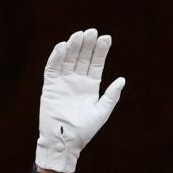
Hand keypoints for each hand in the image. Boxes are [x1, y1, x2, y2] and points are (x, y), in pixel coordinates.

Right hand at [35, 29, 125, 172]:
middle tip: (92, 31)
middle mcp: (77, 81)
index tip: (107, 38)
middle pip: (82, 58)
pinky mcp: (50, 86)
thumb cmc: (85, 130)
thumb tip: (122, 79)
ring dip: (73, 47)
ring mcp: (63, 82)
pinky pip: (52, 68)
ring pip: (68, 59)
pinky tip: (63, 46)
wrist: (65, 141)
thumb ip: (111, 96)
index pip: (96, 64)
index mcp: (91, 86)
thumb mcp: (102, 112)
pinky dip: (56, 57)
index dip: (101, 51)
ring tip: (79, 35)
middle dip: (87, 45)